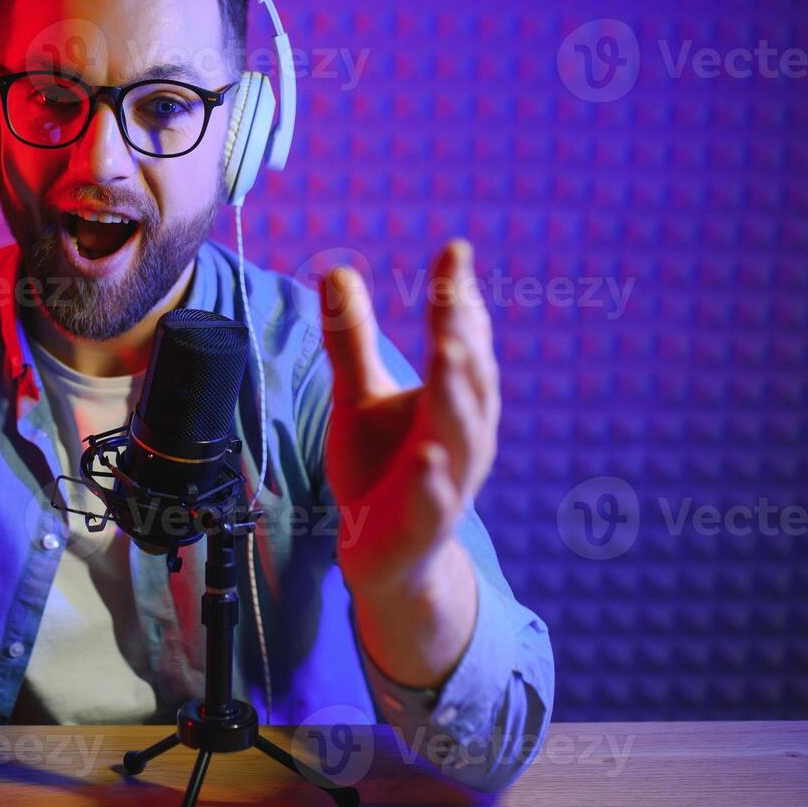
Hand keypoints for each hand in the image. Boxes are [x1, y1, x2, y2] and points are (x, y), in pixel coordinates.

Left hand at [318, 239, 499, 603]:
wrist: (384, 556)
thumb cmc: (381, 469)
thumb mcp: (360, 397)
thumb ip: (350, 340)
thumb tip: (337, 269)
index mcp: (454, 399)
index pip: (463, 338)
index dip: (459, 296)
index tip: (455, 250)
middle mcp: (463, 435)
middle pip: (470, 380)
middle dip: (464, 335)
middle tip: (454, 294)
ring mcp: (449, 481)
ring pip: (463, 435)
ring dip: (457, 394)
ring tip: (446, 352)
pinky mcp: (424, 524)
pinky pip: (435, 501)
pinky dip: (434, 479)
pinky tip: (426, 456)